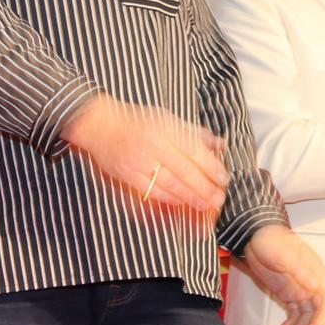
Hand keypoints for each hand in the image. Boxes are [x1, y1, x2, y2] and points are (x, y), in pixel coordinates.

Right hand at [64, 95, 229, 212]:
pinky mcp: (128, 175)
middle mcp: (154, 145)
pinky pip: (152, 191)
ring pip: (170, 184)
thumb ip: (195, 133)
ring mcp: (139, 161)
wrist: (100, 126)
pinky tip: (181, 203)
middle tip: (218, 199)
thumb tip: (220, 144)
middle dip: (204, 187)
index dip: (211, 168)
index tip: (223, 179)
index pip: (195, 151)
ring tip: (204, 205)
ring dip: (189, 197)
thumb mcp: (168, 119)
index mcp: (166, 129)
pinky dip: (168, 199)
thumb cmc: (137, 121)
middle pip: (185, 171)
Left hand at [231, 225, 324, 324]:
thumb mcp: (284, 255)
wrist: (255, 236)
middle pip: (318, 312)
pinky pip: (294, 313)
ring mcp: (300, 289)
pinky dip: (291, 324)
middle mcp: (311, 284)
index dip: (323, 316)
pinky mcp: (288, 293)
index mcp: (315, 273)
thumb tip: (315, 287)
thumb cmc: (271, 241)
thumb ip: (300, 270)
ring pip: (306, 316)